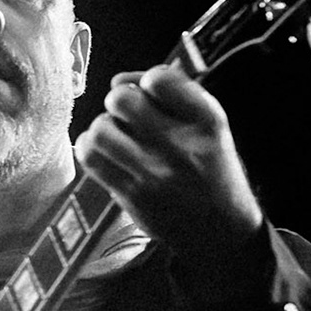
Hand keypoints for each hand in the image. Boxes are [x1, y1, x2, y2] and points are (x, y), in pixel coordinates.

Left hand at [74, 66, 264, 290]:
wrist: (221, 232)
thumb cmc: (212, 171)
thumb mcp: (211, 128)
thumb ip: (174, 97)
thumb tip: (121, 79)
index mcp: (207, 121)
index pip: (161, 79)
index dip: (148, 80)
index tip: (152, 94)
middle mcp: (180, 144)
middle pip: (122, 100)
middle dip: (119, 101)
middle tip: (127, 115)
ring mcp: (154, 172)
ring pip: (100, 129)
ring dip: (103, 127)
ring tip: (116, 136)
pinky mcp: (132, 195)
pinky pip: (91, 158)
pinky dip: (90, 149)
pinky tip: (104, 152)